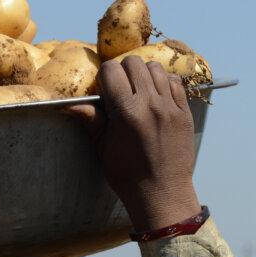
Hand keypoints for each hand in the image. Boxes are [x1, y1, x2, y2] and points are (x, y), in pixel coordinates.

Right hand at [69, 58, 199, 231]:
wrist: (163, 193)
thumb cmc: (127, 175)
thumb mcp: (103, 149)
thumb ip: (92, 121)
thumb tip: (71, 105)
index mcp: (126, 113)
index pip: (111, 70)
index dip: (104, 77)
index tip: (105, 90)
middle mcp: (150, 105)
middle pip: (133, 62)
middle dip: (123, 71)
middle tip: (122, 89)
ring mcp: (170, 107)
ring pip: (155, 68)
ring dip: (144, 74)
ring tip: (140, 91)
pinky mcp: (185, 113)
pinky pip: (175, 82)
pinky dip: (164, 83)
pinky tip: (157, 97)